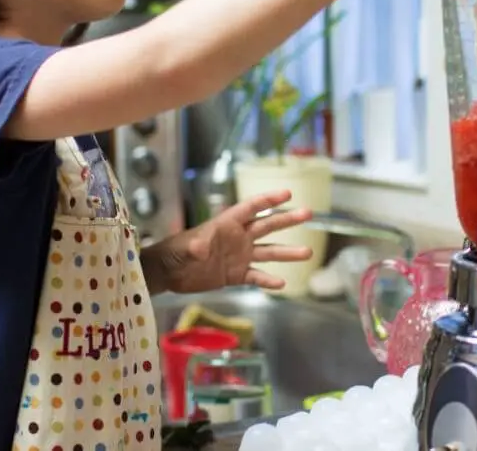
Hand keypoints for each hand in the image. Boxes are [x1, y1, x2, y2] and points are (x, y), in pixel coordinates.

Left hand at [141, 190, 313, 294]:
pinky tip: (282, 283)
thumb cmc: (174, 252)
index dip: (268, 199)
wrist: (168, 273)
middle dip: (287, 219)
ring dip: (287, 252)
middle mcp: (238, 237)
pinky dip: (268, 280)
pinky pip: (256, 276)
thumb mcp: (183, 248)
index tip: (287, 193)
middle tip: (308, 213)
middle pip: (267, 225)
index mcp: (227, 224)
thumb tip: (200, 246)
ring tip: (308, 252)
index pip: (251, 208)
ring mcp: (239, 256)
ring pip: (268, 252)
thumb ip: (194, 246)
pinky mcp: (235, 275)